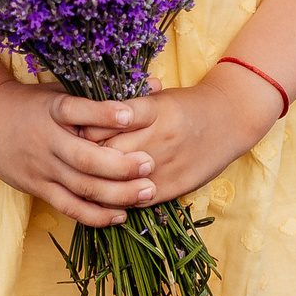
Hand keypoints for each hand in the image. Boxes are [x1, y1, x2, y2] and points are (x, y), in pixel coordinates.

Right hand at [0, 81, 161, 227]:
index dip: (103, 113)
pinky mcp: (37, 187)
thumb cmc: (33, 103)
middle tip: (150, 164)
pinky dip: (95, 215)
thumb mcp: (61, 88)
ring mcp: (41, 167)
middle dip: (120, 165)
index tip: (131, 114)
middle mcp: (45, 140)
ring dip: (116, 193)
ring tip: (147, 191)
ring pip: (81, 187)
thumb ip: (104, 91)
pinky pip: (69, 206)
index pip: (76, 111)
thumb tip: (156, 83)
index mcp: (51, 109)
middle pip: (84, 158)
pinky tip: (120, 215)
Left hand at [56, 66, 282, 203]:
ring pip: (118, 179)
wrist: (230, 119)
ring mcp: (165, 164)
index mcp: (152, 109)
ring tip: (80, 177)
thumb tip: (85, 113)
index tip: (70, 129)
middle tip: (66, 156)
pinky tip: (102, 196)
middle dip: (83, 155)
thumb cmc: (187, 104)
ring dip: (96, 180)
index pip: (105, 120)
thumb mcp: (157, 97)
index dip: (82, 127)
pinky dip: (116, 198)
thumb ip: (125, 107)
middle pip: (106, 151)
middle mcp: (157, 136)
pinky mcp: (173, 185)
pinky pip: (136, 198)